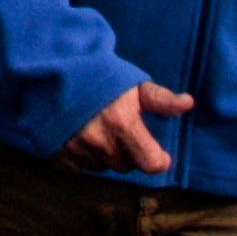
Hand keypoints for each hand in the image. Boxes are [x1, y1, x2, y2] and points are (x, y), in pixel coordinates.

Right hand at [61, 83, 192, 175]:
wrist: (47, 67)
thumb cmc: (95, 73)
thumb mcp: (130, 83)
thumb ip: (160, 98)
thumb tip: (189, 103)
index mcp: (121, 122)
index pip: (152, 164)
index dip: (158, 158)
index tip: (156, 149)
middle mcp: (98, 140)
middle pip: (127, 165)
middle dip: (129, 151)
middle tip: (120, 130)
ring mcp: (75, 148)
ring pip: (104, 167)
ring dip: (106, 155)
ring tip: (98, 129)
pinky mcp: (57, 153)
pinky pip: (81, 168)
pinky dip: (84, 157)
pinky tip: (81, 135)